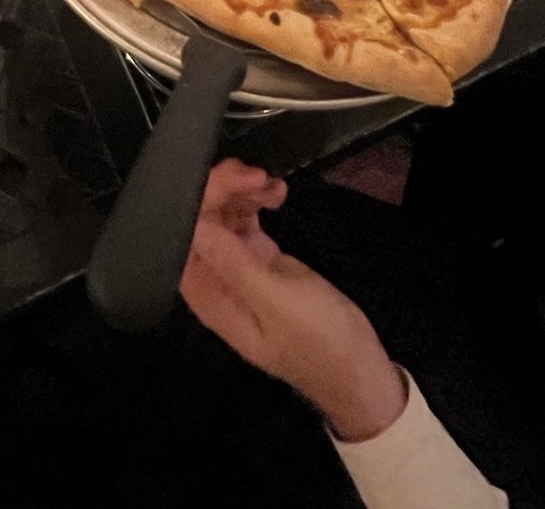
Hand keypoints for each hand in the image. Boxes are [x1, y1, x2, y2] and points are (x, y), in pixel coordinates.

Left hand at [180, 160, 407, 441]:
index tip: (237, 180)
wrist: (359, 370)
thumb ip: (234, 263)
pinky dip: (256, 205)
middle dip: (223, 191)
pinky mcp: (263, 264)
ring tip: (271, 183)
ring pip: (224, 219)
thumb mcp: (278, 301)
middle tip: (259, 174)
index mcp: (210, 296)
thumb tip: (193, 224)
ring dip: (241, 194)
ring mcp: (240, 272)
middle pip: (202, 223)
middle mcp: (217, 282)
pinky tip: (276, 194)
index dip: (203, 201)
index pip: (186, 238)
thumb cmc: (320, 341)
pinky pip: (247, 224)